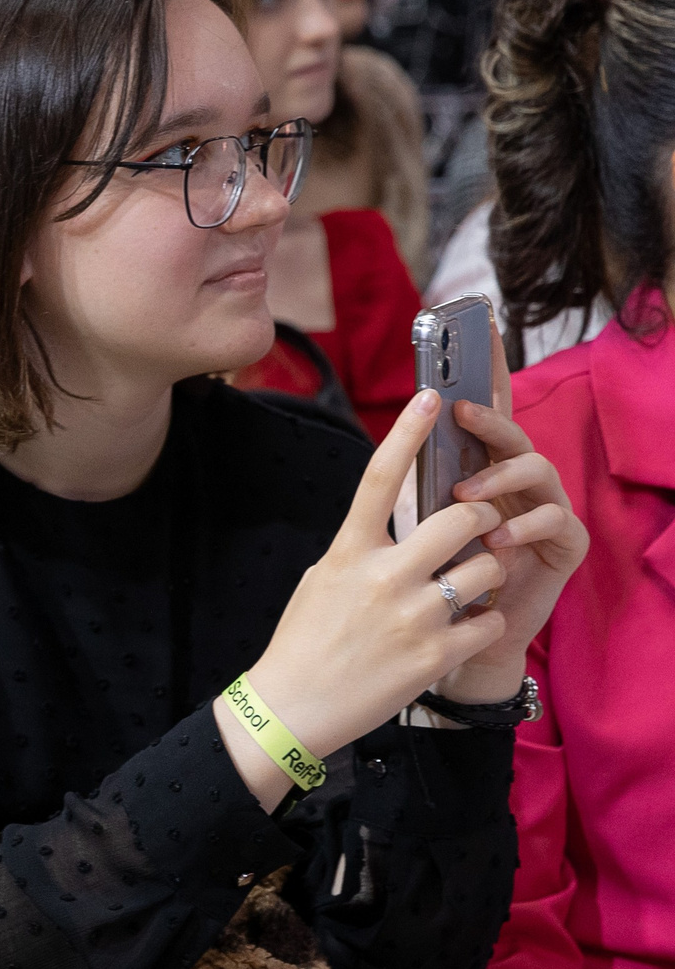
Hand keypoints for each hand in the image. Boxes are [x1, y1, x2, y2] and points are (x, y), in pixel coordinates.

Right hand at [239, 388, 518, 760]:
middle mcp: (383, 577)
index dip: (408, 433)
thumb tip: (400, 514)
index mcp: (349, 552)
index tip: (431, 398)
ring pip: (487, 567)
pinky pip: (490, 620)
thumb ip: (362, 547)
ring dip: (487, 575)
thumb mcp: (322, 580)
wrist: (292, 708)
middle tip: (474, 531)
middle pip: (461, 516)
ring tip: (465, 593)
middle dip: (480, 517)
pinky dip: (485, 625)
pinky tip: (460, 635)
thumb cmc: (304, 641)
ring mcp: (413, 616)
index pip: (380, 479)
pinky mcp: (436, 655)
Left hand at [444, 344, 586, 698]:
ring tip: (466, 497)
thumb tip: (403, 431)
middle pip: (511, 431)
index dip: (487, 368)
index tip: (480, 323)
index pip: (485, 411)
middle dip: (488, 417)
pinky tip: (495, 539)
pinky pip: (555, 520)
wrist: (445, 644)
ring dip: (499, 477)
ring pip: (536, 468)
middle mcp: (517, 481)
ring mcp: (545, 509)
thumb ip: (414, 481)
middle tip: (457, 412)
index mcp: (480, 468)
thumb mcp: (411, 525)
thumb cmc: (427, 581)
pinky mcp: (565, 545)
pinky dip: (523, 525)